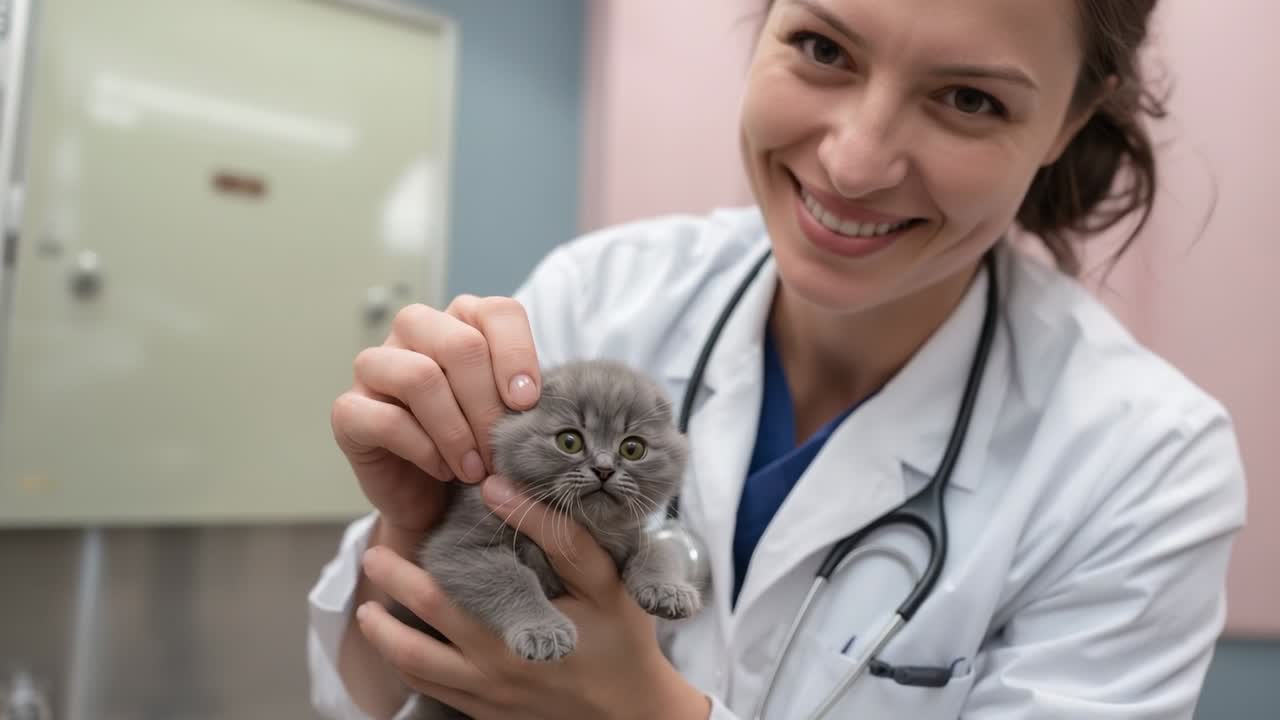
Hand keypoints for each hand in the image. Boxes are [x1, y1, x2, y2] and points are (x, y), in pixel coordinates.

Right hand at [329, 296, 540, 551]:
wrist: (432, 500)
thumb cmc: (476, 447)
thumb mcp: (509, 417)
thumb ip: (522, 398)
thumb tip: (534, 400)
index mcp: (461, 322)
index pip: (497, 311)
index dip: (518, 354)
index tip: (530, 403)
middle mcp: (415, 333)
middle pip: (459, 344)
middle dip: (487, 405)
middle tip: (501, 448)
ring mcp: (375, 368)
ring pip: (419, 376)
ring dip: (456, 431)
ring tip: (474, 468)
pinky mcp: (348, 410)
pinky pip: (385, 420)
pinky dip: (424, 450)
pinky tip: (441, 470)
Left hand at [355, 475, 711, 719]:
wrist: (636, 714)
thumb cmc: (623, 642)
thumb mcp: (604, 581)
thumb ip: (556, 533)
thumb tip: (499, 489)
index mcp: (506, 638)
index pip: (436, 599)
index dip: (407, 568)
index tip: (396, 535)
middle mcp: (486, 673)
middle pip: (411, 638)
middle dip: (386, 595)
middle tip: (373, 560)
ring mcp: (485, 700)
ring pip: (416, 672)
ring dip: (386, 641)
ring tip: (369, 611)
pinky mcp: (490, 716)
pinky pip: (436, 695)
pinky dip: (412, 670)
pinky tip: (406, 650)